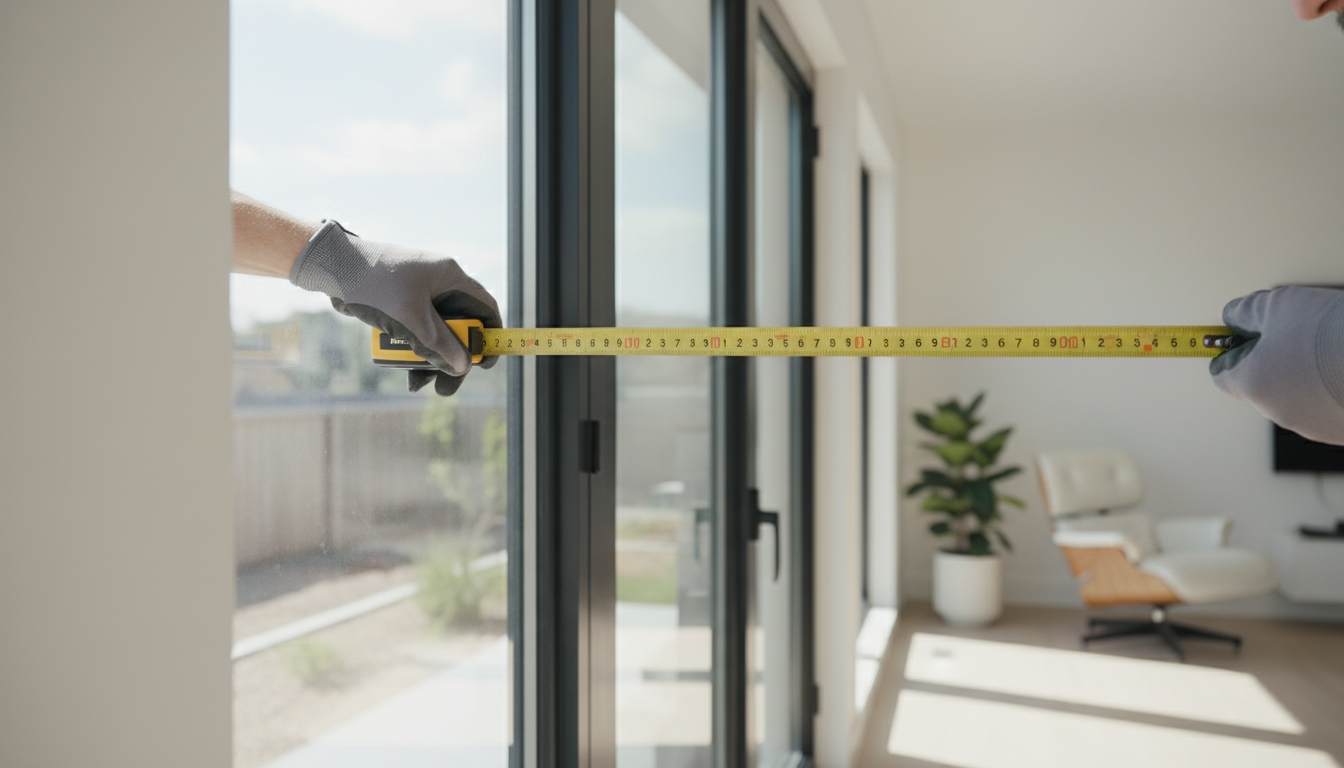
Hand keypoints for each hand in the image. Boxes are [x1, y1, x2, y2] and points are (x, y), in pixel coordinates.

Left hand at [290, 221, 501, 395]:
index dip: (491, 336)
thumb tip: (462, 366)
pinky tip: (402, 370)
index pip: (485, 307)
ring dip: (431, 359)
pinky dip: (412, 351)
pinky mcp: (402, 304)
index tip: (486, 364)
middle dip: (454, 358)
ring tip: (418, 383)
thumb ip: (438, 343)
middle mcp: (439, 285)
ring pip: (437, 334)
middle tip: (446, 387)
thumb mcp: (409, 317)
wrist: (330, 267)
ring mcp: (420, 295)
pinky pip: (417, 332)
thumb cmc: (372, 283)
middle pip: (461, 328)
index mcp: (450, 277)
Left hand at [1211, 286, 1343, 444]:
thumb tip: (1235, 317)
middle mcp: (1276, 411)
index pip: (1222, 374)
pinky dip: (1330, 389)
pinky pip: (1326, 407)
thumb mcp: (1277, 305)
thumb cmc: (1331, 331)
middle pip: (1260, 384)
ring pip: (1296, 396)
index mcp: (1252, 384)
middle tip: (1294, 333)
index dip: (1230, 351)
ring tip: (1328, 348)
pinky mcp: (1339, 430)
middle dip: (1270, 359)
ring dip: (1304, 375)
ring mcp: (1311, 424)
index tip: (1239, 336)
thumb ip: (1245, 312)